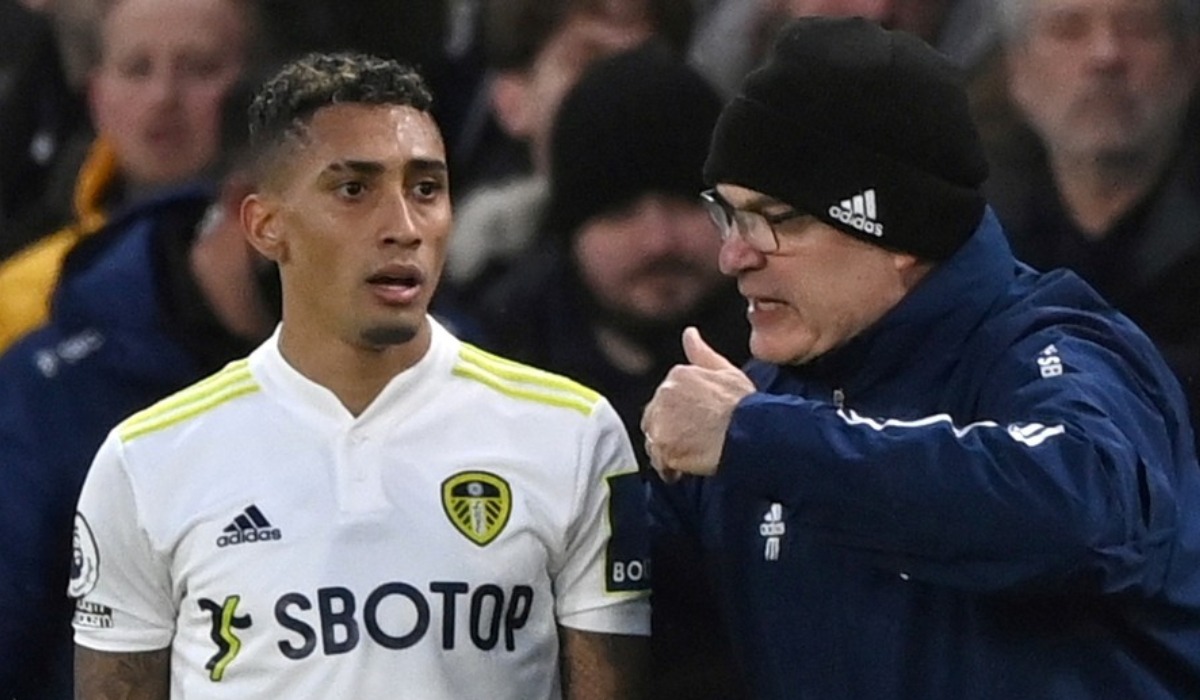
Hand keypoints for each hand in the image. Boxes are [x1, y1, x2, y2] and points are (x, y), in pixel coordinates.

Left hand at [641, 327, 754, 481]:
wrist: (749, 433)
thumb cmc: (744, 406)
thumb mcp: (727, 372)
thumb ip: (702, 354)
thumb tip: (689, 334)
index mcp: (678, 375)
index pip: (665, 399)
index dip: (679, 415)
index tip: (694, 424)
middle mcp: (664, 394)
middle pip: (655, 419)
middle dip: (670, 431)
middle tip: (693, 443)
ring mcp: (661, 420)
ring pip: (655, 440)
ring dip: (669, 450)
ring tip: (691, 457)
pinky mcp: (663, 446)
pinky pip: (659, 462)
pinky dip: (669, 469)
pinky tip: (684, 470)